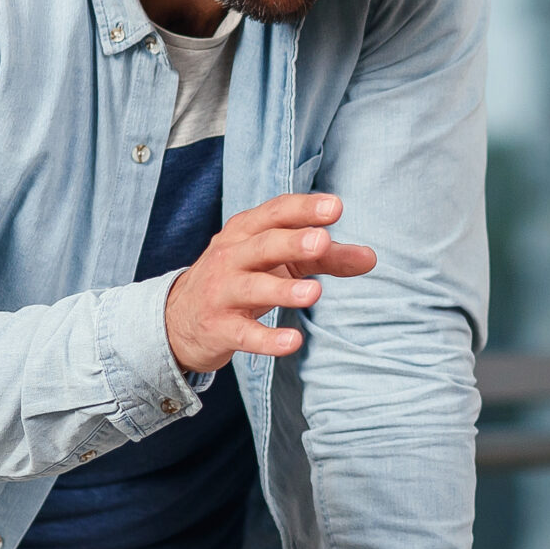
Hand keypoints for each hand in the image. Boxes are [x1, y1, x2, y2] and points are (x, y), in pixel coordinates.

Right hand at [163, 193, 376, 373]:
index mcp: (246, 232)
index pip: (275, 213)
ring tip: (314, 293)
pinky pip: (245, 334)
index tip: (335, 207)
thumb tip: (371, 257)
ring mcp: (222, 293)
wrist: (178, 320)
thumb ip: (326, 258)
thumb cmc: (241, 279)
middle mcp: (230, 257)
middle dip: (292, 242)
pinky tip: (293, 342)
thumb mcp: (279, 262)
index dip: (303, 209)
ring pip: (253, 288)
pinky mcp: (219, 328)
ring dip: (283, 290)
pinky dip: (268, 339)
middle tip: (323, 241)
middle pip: (263, 245)